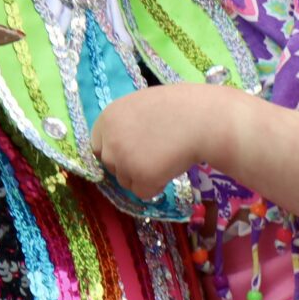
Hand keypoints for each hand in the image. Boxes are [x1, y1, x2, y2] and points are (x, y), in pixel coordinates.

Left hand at [90, 83, 225, 198]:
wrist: (201, 119)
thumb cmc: (178, 107)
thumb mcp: (140, 106)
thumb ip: (125, 124)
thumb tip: (120, 144)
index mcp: (107, 119)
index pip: (97, 145)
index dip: (115, 150)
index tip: (130, 152)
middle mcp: (110, 141)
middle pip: (111, 165)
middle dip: (129, 165)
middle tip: (153, 153)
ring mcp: (124, 161)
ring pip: (126, 181)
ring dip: (143, 176)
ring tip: (165, 157)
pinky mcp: (141, 178)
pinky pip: (143, 192)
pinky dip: (156, 186)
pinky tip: (170, 168)